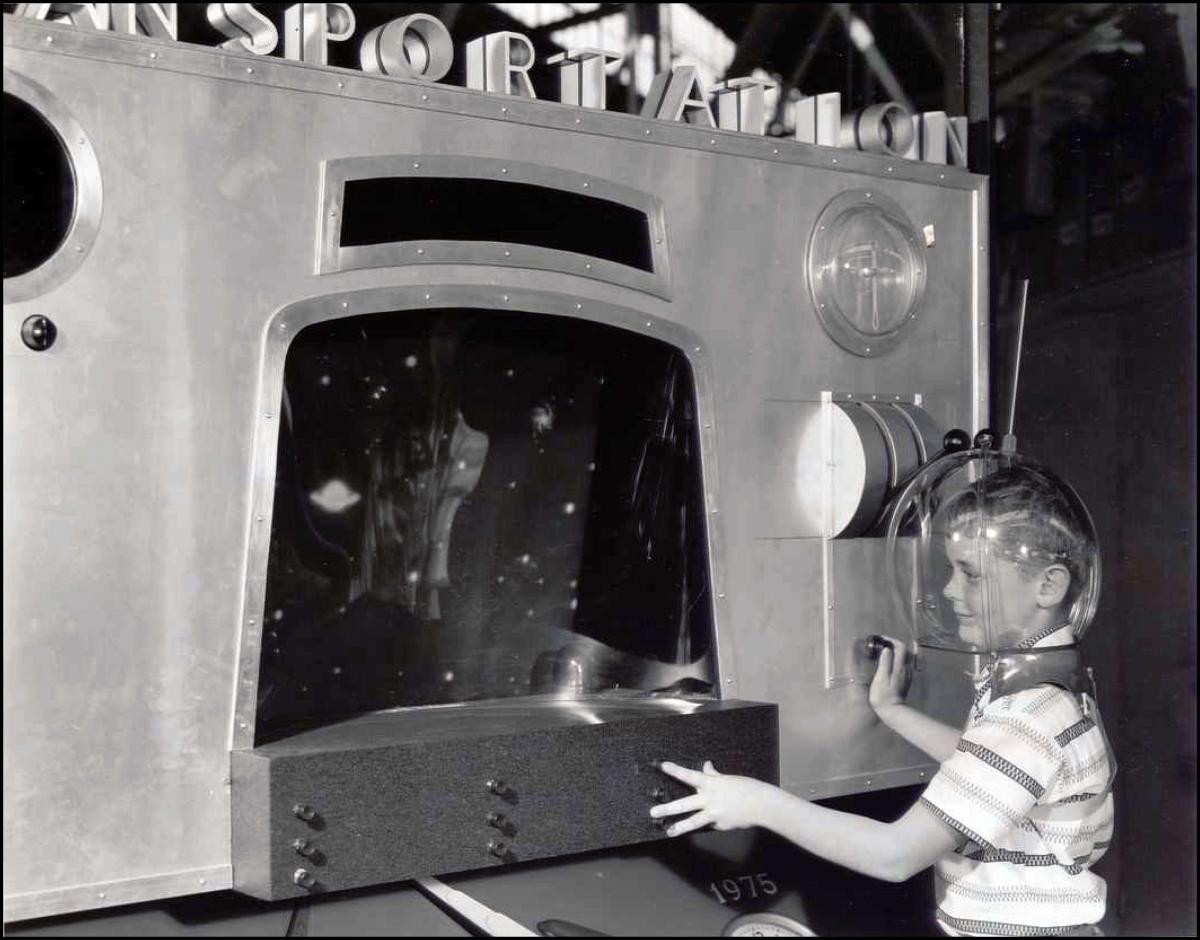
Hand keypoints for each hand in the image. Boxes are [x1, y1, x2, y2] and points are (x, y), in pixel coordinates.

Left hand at [649, 761, 775, 836]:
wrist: (761, 804)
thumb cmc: (746, 787)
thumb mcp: (728, 778)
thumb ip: (714, 774)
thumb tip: (706, 765)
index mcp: (711, 784)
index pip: (689, 775)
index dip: (675, 770)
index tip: (662, 766)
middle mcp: (709, 799)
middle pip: (684, 804)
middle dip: (667, 808)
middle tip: (653, 812)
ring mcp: (714, 814)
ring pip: (693, 821)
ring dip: (679, 827)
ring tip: (668, 831)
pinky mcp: (720, 825)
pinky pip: (711, 823)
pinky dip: (712, 821)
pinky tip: (720, 818)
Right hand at [868, 635, 912, 712]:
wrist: (892, 711)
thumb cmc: (883, 695)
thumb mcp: (881, 678)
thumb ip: (885, 662)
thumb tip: (887, 649)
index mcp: (900, 666)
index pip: (900, 647)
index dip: (892, 640)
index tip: (881, 639)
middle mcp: (906, 668)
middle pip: (906, 650)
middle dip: (896, 644)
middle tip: (883, 643)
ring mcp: (908, 674)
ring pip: (907, 657)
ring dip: (899, 650)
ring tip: (888, 650)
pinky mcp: (906, 680)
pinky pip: (907, 664)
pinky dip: (902, 658)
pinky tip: (896, 659)